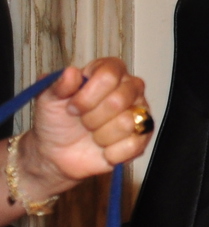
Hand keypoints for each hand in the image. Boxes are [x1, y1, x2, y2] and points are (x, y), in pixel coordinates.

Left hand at [13, 60, 152, 208]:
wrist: (55, 154)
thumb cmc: (56, 122)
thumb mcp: (48, 100)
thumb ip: (59, 85)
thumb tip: (71, 73)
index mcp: (109, 72)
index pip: (109, 75)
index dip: (88, 94)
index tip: (72, 106)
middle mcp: (130, 89)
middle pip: (118, 100)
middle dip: (91, 118)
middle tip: (82, 121)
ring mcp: (139, 113)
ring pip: (126, 123)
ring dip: (101, 135)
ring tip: (94, 134)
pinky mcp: (142, 138)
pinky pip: (133, 144)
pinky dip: (111, 152)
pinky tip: (104, 148)